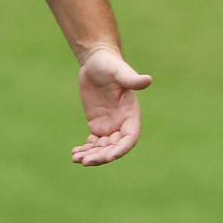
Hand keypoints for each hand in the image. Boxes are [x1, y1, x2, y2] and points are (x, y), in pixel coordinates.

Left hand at [72, 46, 152, 165]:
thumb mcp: (119, 71)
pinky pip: (93, 143)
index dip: (121, 149)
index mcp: (131, 114)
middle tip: (86, 161)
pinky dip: (85, 150)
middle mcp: (122, 123)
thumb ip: (132, 79)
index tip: (108, 156)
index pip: (130, 137)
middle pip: (114, 147)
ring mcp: (109, 125)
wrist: (96, 61)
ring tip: (76, 158)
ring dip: (91, 156)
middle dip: (102, 156)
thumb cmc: (110, 64)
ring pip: (102, 148)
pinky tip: (75, 154)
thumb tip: (148, 80)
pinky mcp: (97, 124)